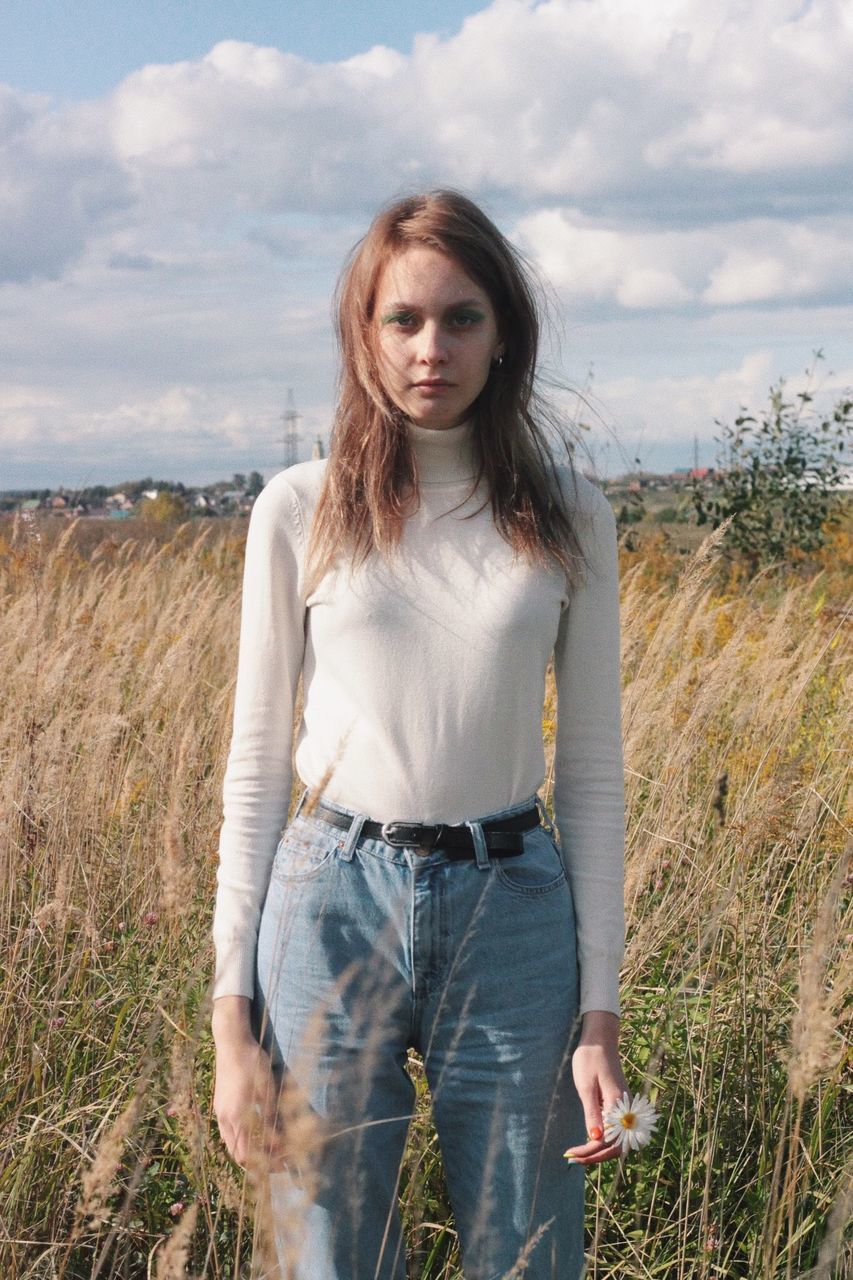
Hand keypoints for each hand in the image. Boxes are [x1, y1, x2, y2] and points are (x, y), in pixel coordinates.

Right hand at [212, 1009, 286, 1171]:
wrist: (231, 1043)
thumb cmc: (252, 1064)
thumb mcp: (267, 1090)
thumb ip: (271, 1117)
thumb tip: (280, 1140)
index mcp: (236, 1119)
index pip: (246, 1155)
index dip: (264, 1164)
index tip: (282, 1164)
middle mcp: (224, 1120)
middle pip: (236, 1152)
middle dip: (255, 1160)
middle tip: (276, 1158)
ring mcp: (219, 1112)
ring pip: (230, 1142)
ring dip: (246, 1148)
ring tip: (267, 1146)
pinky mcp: (219, 1103)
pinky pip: (227, 1129)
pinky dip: (240, 1136)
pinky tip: (253, 1128)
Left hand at [565, 1009, 627, 1165]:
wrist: (600, 1040)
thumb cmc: (590, 1059)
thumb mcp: (586, 1086)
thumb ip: (592, 1113)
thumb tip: (595, 1139)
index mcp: (618, 1105)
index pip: (608, 1140)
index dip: (590, 1152)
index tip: (571, 1155)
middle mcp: (626, 1110)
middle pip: (617, 1145)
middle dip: (596, 1156)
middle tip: (573, 1159)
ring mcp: (625, 1108)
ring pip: (618, 1140)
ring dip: (600, 1151)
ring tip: (579, 1155)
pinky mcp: (621, 1105)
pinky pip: (616, 1130)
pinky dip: (604, 1140)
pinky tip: (590, 1141)